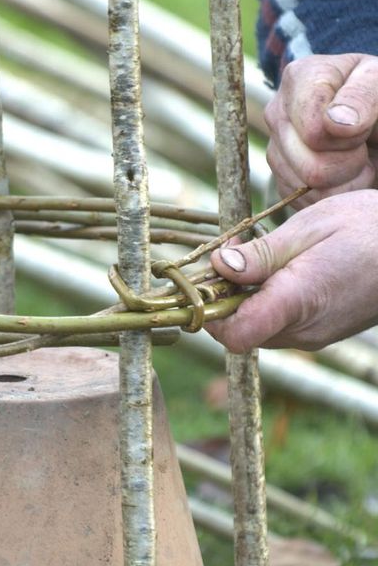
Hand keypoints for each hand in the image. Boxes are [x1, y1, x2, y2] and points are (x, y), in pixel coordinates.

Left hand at [207, 190, 377, 351]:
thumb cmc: (369, 229)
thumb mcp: (309, 228)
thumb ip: (262, 254)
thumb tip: (219, 267)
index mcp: (297, 302)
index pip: (234, 335)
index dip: (207, 312)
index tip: (204, 281)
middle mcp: (304, 331)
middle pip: (239, 331)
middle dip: (224, 298)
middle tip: (232, 255)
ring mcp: (314, 337)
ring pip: (258, 329)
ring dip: (246, 300)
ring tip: (260, 257)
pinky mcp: (322, 333)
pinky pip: (280, 326)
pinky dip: (268, 303)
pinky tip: (281, 270)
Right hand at [264, 53, 377, 206]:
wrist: (375, 119)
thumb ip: (363, 95)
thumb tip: (335, 123)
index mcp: (299, 79)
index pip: (315, 131)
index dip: (350, 134)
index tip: (365, 122)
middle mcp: (277, 114)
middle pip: (310, 167)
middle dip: (348, 162)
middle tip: (363, 145)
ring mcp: (274, 150)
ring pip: (308, 189)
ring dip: (344, 181)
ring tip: (356, 157)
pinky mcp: (279, 179)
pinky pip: (304, 204)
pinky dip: (333, 195)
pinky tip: (344, 173)